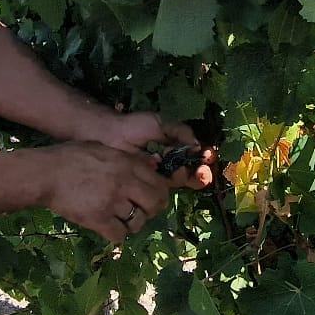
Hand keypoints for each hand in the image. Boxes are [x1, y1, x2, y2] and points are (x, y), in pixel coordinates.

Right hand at [38, 141, 177, 243]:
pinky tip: (109, 229)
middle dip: (151, 210)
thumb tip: (151, 165)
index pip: (158, 182)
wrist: (45, 174)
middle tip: (142, 213)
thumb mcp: (102, 149)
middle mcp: (123, 182)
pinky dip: (116, 234)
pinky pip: (119, 235)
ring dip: (133, 224)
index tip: (153, 199)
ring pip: (138, 221)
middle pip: (154, 203)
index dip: (159, 193)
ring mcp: (111, 201)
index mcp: (126, 164)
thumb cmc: (70, 158)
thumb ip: (126, 159)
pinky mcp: (98, 219)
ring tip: (122, 221)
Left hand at [93, 112, 213, 190]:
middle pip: (192, 175)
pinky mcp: (145, 186)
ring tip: (179, 170)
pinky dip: (167, 185)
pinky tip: (166, 175)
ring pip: (179, 183)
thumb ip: (180, 131)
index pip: (196, 158)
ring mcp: (158, 177)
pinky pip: (160, 190)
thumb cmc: (132, 126)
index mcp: (175, 150)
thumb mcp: (160, 124)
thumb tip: (197, 145)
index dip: (205, 159)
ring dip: (186, 178)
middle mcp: (170, 165)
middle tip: (199, 172)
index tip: (208, 156)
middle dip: (199, 174)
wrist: (107, 135)